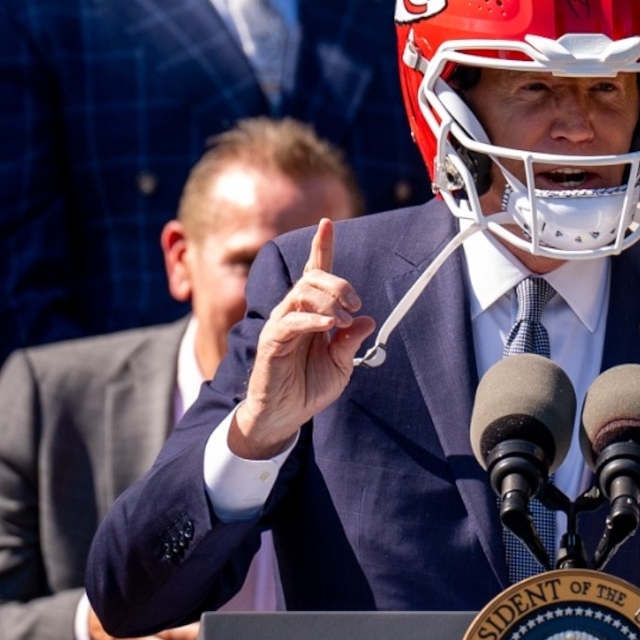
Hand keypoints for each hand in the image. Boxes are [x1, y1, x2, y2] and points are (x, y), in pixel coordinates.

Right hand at [224, 219, 372, 461]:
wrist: (285, 416)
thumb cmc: (309, 388)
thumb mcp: (341, 365)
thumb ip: (351, 341)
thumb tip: (366, 320)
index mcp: (312, 313)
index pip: (315, 274)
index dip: (321, 247)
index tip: (327, 223)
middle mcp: (294, 313)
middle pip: (313, 278)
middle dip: (339, 284)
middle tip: (356, 306)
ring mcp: (282, 325)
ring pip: (302, 293)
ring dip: (329, 301)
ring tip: (343, 321)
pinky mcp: (272, 341)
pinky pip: (291, 320)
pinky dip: (313, 319)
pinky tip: (329, 327)